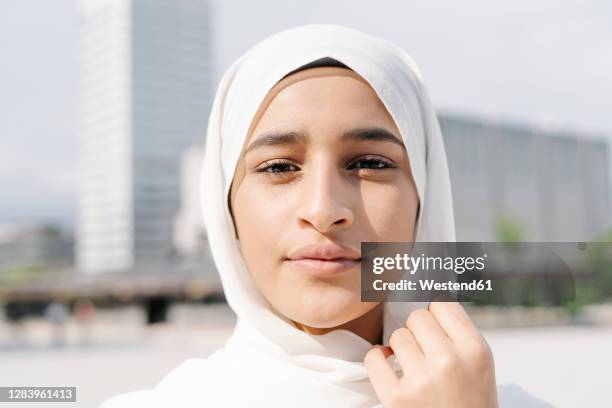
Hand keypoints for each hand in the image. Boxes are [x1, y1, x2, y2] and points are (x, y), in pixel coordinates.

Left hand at [364, 302, 498, 407]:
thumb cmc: (471, 400)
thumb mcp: (479, 362)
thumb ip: (457, 331)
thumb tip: (426, 297)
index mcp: (474, 350)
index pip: (442, 304)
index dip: (435, 314)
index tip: (434, 324)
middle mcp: (448, 362)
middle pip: (416, 318)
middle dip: (419, 332)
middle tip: (426, 350)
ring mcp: (420, 380)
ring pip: (397, 336)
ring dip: (401, 348)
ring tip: (415, 366)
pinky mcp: (396, 398)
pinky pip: (374, 358)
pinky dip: (377, 360)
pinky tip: (388, 366)